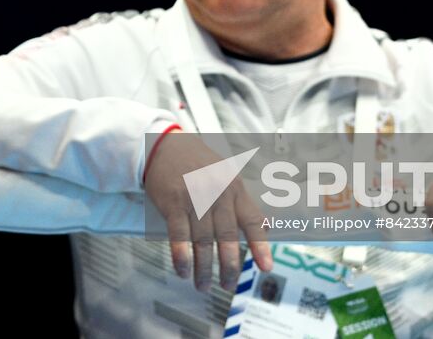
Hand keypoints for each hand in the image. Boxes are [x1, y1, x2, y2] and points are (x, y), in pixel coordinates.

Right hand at [142, 130, 271, 291]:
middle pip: (227, 237)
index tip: (266, 268)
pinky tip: (183, 271)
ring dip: (203, 268)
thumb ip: (242, 202)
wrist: (165, 146)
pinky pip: (179, 236)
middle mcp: (218, 193)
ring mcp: (195, 197)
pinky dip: (182, 257)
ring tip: (204, 286)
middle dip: (229, 266)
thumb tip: (266, 228)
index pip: (251, 221)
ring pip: (203, 241)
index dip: (260, 246)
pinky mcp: (173, 202)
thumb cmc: (198, 164)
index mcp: (234, 188)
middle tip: (228, 285)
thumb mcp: (226, 176)